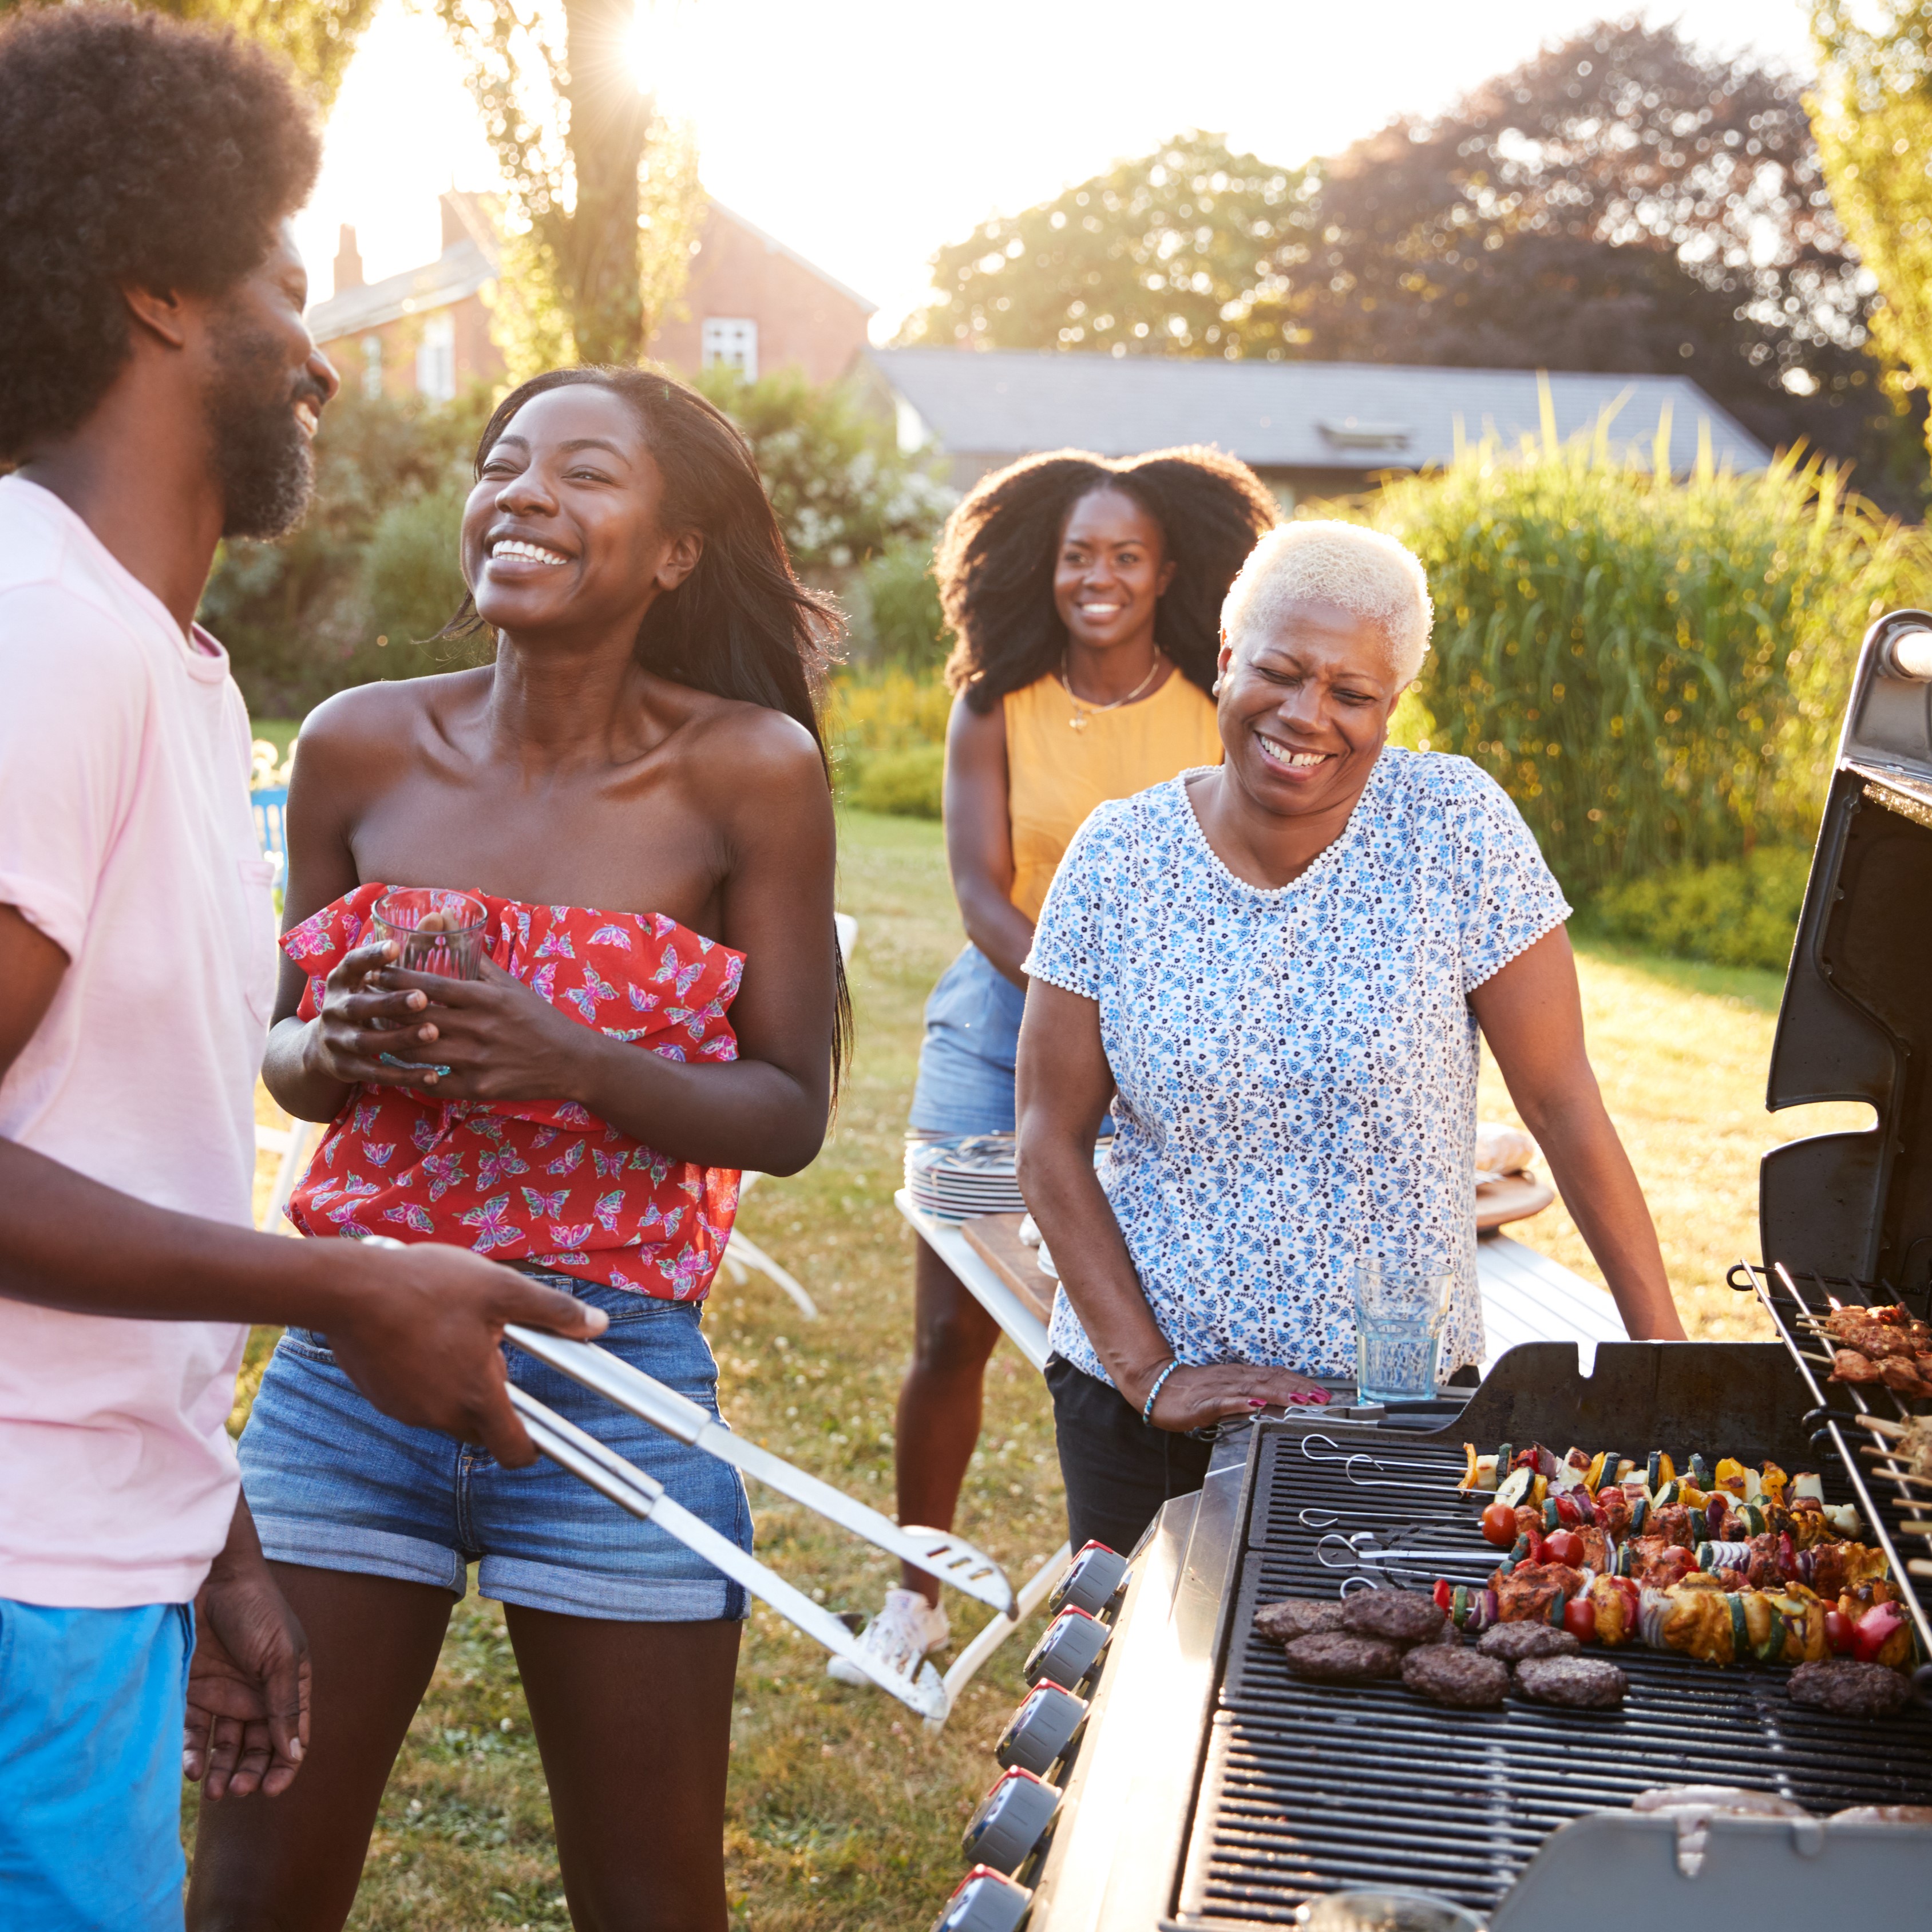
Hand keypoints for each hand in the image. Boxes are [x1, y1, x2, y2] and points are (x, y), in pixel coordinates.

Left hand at [185, 1555, 308, 1799]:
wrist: (211, 1579)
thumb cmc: (257, 1610)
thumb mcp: (280, 1655)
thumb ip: (285, 1704)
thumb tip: (296, 1753)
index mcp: (286, 1684)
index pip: (291, 1735)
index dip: (284, 1766)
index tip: (270, 1789)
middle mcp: (255, 1694)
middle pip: (256, 1746)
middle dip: (248, 1772)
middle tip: (236, 1790)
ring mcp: (223, 1694)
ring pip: (223, 1746)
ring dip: (220, 1771)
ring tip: (213, 1790)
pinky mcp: (192, 1691)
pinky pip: (192, 1731)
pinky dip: (192, 1753)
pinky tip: (191, 1768)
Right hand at [303, 939, 435, 1086]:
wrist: (320, 1050)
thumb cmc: (364, 1000)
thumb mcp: (372, 978)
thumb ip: (406, 950)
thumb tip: (440, 916)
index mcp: (341, 982)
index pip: (351, 964)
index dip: (371, 956)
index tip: (396, 947)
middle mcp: (334, 1010)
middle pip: (360, 1006)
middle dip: (390, 1002)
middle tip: (423, 998)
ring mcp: (337, 1040)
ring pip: (368, 1041)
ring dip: (400, 1037)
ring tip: (433, 1033)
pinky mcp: (346, 1068)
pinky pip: (376, 1073)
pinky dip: (403, 1075)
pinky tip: (432, 1075)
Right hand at [320, 1239, 607, 1465]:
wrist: (347, 1289)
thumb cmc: (426, 1286)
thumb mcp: (501, 1288)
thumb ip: (553, 1311)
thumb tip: (598, 1324)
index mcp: (476, 1396)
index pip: (514, 1451)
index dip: (533, 1447)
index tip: (545, 1430)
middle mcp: (441, 1415)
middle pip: (482, 1427)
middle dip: (493, 1398)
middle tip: (492, 1348)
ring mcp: (406, 1410)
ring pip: (448, 1410)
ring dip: (459, 1384)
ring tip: (454, 1333)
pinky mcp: (381, 1397)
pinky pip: (418, 1398)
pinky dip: (428, 1378)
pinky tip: (422, 1336)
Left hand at [369, 956, 592, 1103]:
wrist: (570, 1060)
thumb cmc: (538, 1018)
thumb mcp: (511, 986)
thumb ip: (478, 962)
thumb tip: (452, 931)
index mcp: (485, 998)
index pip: (429, 985)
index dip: (396, 979)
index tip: (374, 973)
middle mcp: (479, 1027)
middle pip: (416, 1018)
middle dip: (386, 1010)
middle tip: (365, 1004)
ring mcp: (477, 1060)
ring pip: (419, 1052)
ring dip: (394, 1044)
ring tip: (378, 1035)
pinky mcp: (478, 1087)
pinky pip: (435, 1083)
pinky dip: (417, 1076)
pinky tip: (406, 1070)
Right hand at [1136, 1360, 1331, 1432]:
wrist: (1158, 1388)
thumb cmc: (1194, 1392)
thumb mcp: (1228, 1391)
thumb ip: (1252, 1394)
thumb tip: (1279, 1400)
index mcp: (1241, 1376)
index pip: (1277, 1376)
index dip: (1301, 1383)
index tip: (1323, 1393)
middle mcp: (1234, 1378)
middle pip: (1272, 1381)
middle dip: (1299, 1389)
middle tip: (1321, 1399)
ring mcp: (1220, 1389)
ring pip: (1254, 1389)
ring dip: (1279, 1394)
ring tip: (1300, 1400)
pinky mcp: (1204, 1402)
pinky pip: (1224, 1401)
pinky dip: (1241, 1402)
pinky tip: (1255, 1405)